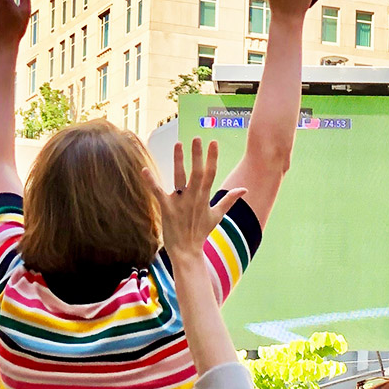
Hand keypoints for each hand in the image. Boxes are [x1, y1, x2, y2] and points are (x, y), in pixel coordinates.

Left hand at [143, 138, 245, 263]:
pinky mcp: (166, 209)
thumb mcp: (217, 215)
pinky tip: (144, 170)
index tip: (214, 143)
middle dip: (198, 155)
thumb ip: (229, 200)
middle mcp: (194, 198)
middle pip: (197, 172)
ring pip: (180, 178)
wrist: (187, 251)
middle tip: (197, 138)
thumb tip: (244, 190)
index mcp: (204, 198)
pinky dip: (151, 182)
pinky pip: (158, 192)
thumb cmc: (200, 232)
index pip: (211, 174)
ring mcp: (180, 203)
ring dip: (179, 161)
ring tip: (178, 144)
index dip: (212, 158)